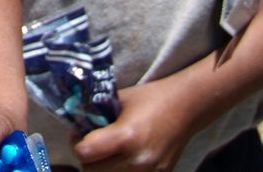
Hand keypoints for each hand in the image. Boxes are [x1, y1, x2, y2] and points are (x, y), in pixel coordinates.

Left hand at [72, 76, 201, 171]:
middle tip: (90, 145)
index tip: (79, 135)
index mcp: (126, 136)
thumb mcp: (118, 100)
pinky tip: (122, 158)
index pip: (85, 153)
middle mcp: (138, 160)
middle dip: (87, 158)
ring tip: (106, 153)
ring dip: (102, 168)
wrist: (186, 107)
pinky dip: (119, 171)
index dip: (77, 143)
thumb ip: (96, 116)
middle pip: (93, 171)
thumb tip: (76, 126)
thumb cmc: (150, 98)